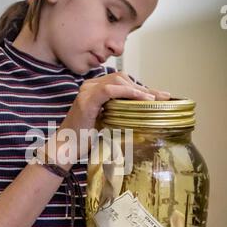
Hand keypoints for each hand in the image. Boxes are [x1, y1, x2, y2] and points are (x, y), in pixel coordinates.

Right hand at [55, 72, 169, 160]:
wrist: (66, 148)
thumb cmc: (84, 138)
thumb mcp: (107, 122)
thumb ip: (119, 113)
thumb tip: (142, 113)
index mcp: (94, 89)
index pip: (121, 82)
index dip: (141, 87)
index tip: (160, 95)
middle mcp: (89, 86)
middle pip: (121, 78)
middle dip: (143, 87)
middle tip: (161, 97)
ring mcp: (86, 92)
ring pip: (117, 80)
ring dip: (138, 89)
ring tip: (153, 100)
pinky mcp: (86, 101)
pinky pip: (109, 90)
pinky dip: (127, 93)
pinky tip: (140, 99)